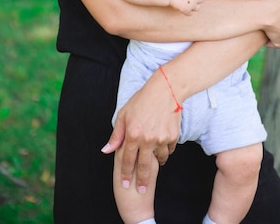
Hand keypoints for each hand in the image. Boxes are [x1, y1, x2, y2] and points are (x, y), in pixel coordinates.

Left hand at [101, 71, 180, 192]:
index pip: (127, 160)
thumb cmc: (142, 100)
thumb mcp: (124, 115)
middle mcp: (147, 139)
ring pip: (159, 159)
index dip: (125, 173)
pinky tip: (162, 146)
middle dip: (141, 181)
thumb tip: (107, 151)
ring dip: (156, 162)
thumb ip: (116, 135)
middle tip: (141, 191)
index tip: (124, 184)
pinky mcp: (173, 136)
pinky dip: (166, 150)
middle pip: (144, 167)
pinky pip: (169, 150)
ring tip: (154, 161)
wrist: (166, 89)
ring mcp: (161, 138)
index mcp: (133, 134)